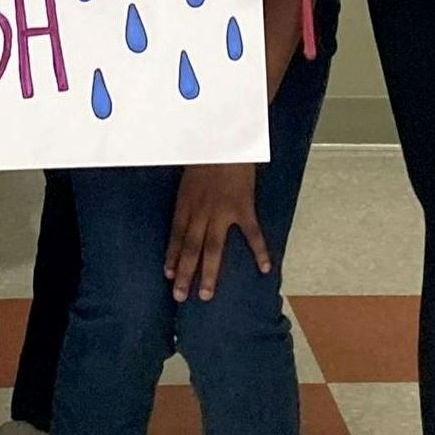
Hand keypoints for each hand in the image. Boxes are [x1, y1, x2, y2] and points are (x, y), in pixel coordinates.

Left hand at [164, 164, 265, 301]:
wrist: (227, 138)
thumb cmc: (206, 152)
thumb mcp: (189, 173)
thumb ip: (188, 196)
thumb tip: (187, 215)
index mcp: (186, 201)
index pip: (177, 234)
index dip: (172, 255)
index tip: (169, 275)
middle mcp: (201, 210)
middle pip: (191, 246)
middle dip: (185, 272)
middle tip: (180, 297)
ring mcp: (223, 211)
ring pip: (213, 247)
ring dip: (209, 272)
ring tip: (207, 294)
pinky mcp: (244, 207)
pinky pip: (252, 233)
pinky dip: (260, 251)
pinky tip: (265, 268)